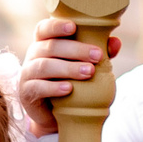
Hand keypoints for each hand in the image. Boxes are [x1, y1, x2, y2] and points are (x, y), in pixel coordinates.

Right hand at [16, 17, 121, 136]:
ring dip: (68, 68)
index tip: (74, 27)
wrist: (55, 115)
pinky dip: (53, 88)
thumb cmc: (71, 82)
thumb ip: (99, 53)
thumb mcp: (85, 66)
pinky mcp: (26, 93)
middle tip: (97, 55)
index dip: (56, 26)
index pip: (44, 28)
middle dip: (75, 49)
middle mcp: (33, 55)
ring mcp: (27, 73)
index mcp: (45, 43)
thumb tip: (115, 42)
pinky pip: (37, 87)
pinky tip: (69, 89)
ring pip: (44, 66)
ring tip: (89, 72)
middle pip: (50, 46)